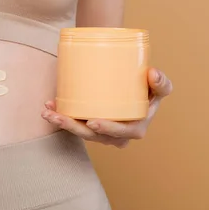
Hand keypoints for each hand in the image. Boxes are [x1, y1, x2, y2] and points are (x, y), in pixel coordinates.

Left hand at [42, 68, 172, 147]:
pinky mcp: (88, 125)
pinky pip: (73, 124)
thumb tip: (152, 74)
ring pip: (79, 131)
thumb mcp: (160, 88)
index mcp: (134, 129)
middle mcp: (115, 135)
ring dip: (62, 122)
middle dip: (73, 128)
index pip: (120, 134)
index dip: (106, 131)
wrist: (135, 86)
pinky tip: (48, 108)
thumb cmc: (149, 89)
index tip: (92, 122)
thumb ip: (161, 82)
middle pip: (92, 135)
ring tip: (47, 112)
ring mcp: (100, 132)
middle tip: (59, 117)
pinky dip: (59, 116)